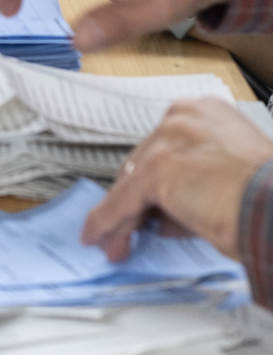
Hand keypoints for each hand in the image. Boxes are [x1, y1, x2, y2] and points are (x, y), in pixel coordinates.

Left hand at [82, 98, 272, 260]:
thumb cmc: (269, 199)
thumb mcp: (228, 179)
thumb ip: (192, 183)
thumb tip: (162, 212)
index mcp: (206, 113)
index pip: (164, 148)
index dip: (155, 183)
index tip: (149, 205)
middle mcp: (183, 118)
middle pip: (142, 164)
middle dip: (137, 202)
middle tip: (131, 229)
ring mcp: (168, 141)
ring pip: (132, 184)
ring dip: (121, 218)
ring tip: (115, 242)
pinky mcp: (157, 169)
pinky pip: (122, 201)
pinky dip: (108, 222)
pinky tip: (98, 236)